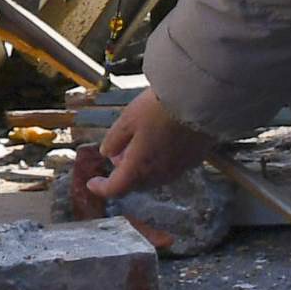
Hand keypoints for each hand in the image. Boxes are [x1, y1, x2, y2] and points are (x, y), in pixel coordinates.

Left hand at [78, 90, 216, 205]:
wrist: (198, 101)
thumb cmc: (157, 108)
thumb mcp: (127, 119)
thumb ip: (114, 139)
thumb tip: (106, 154)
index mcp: (138, 167)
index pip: (116, 189)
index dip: (102, 188)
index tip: (92, 183)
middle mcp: (159, 175)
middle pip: (136, 183)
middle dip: (123, 173)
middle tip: (117, 154)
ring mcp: (178, 170)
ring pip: (154, 178)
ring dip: (141, 168)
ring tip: (137, 146)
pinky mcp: (193, 161)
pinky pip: (170, 169)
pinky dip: (159, 162)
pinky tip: (159, 143)